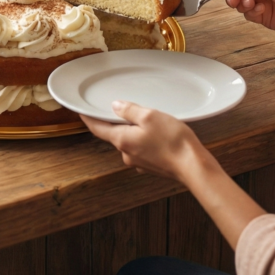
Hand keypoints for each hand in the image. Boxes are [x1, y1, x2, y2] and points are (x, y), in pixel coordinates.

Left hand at [82, 100, 203, 181]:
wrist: (193, 167)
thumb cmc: (173, 141)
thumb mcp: (149, 116)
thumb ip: (129, 110)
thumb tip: (115, 107)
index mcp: (122, 140)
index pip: (98, 128)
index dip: (89, 119)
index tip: (81, 111)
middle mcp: (127, 154)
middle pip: (114, 134)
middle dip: (117, 121)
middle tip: (123, 108)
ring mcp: (139, 162)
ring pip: (130, 141)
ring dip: (134, 130)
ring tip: (148, 119)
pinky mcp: (151, 165)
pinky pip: (142, 148)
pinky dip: (145, 139)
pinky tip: (158, 133)